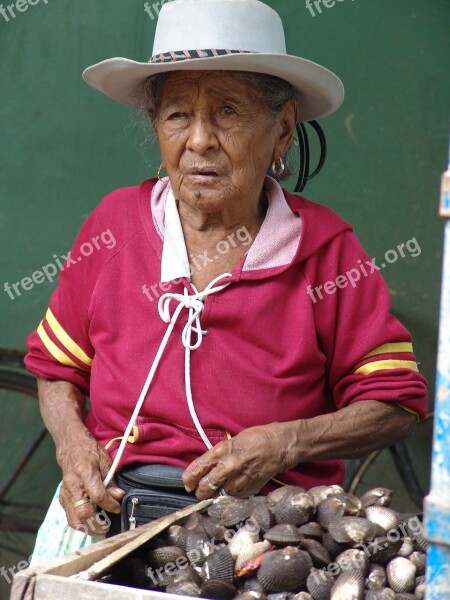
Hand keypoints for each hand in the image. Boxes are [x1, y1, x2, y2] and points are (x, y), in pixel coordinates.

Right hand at [57, 429, 124, 535]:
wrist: (71, 446)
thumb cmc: (90, 452)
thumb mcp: (105, 461)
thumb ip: (111, 481)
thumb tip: (118, 496)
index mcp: (85, 473)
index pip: (98, 496)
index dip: (110, 505)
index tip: (117, 508)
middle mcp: (73, 485)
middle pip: (82, 512)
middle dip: (97, 524)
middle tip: (108, 527)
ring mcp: (65, 493)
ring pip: (74, 519)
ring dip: (88, 528)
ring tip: (100, 530)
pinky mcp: (62, 498)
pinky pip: (70, 516)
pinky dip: (81, 523)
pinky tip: (91, 523)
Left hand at [182, 423, 296, 499]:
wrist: (278, 447)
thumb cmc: (256, 439)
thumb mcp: (231, 441)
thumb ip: (218, 456)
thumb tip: (205, 468)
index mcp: (221, 451)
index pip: (196, 470)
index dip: (189, 479)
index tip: (188, 482)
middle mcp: (228, 467)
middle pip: (204, 488)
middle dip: (199, 491)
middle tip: (200, 489)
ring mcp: (238, 481)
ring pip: (217, 495)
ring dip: (215, 494)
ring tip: (217, 489)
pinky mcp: (248, 490)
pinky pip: (232, 498)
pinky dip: (229, 495)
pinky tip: (232, 488)